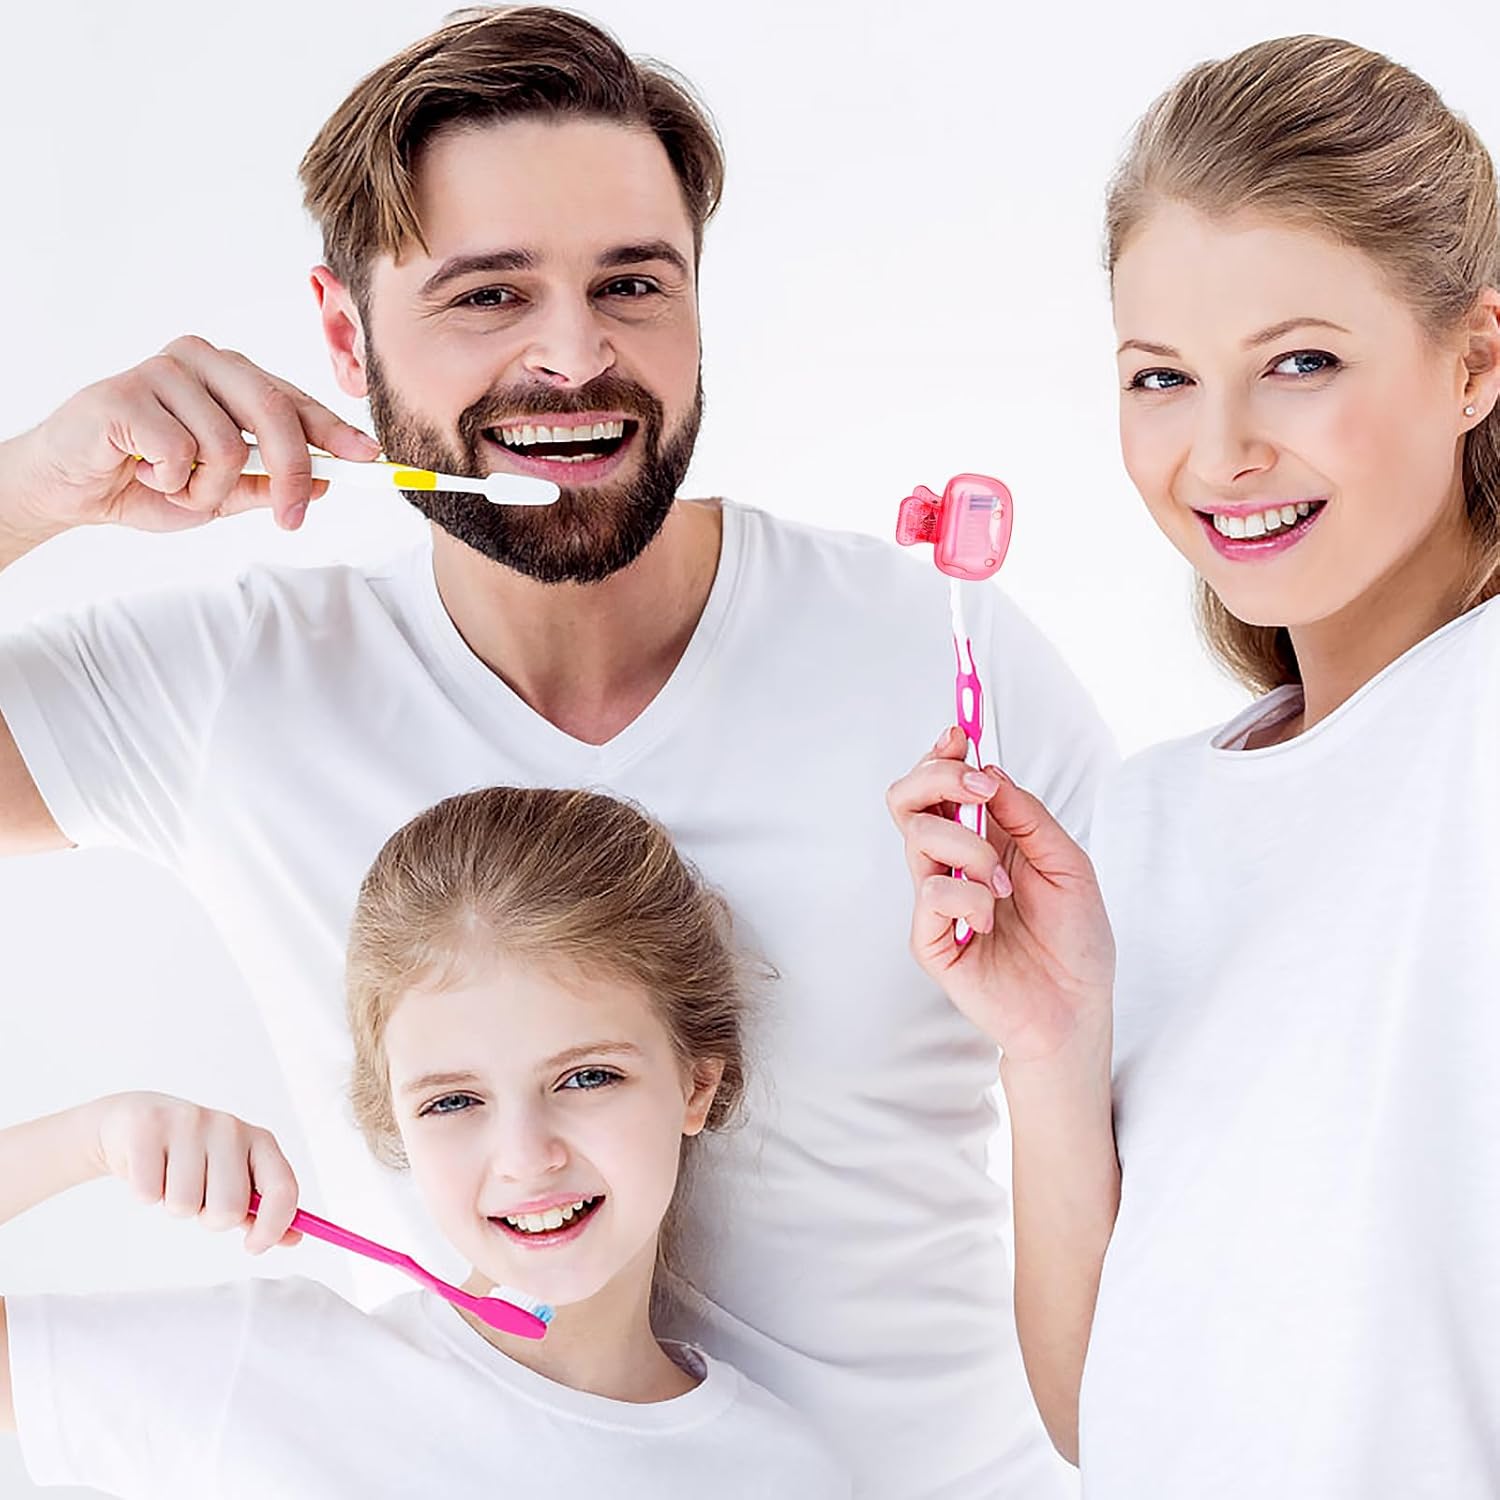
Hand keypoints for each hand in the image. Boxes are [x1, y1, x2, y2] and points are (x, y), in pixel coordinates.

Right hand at [4, 334, 378, 541]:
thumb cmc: (149, 481)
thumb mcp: (223, 493)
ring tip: (176, 487)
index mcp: (232, 378)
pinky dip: (171, 482)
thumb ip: (269, 484)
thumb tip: (325, 483)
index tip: (371, 460)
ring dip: (208, 490)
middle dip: (293, 475)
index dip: (337, 433)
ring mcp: (164, 371)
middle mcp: (203, 362)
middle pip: (275, 414)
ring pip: (227, 445)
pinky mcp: (126, 393)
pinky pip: (181, 452)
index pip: (296, 401)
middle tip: (290, 520)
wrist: (70, 488)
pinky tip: (144, 473)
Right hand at [89, 1091, 300, 1253]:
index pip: (283, 1188)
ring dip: (173, 1204)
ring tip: (169, 1178)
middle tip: (196, 1193)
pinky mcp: (149, 1128)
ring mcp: (190, 1123)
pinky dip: (145, 1193)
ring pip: (184, 1207)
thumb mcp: (231, 1175)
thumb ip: (262, 1207)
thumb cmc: (190, 1157)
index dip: (273, 1227)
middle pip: (229, 1210)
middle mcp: (230, 1127)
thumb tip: (293, 1238)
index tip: (254, 1246)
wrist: (132, 1121)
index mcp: (259, 1140)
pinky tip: (147, 1169)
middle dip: (208, 1217)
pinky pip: (147, 1194)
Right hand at [887, 726, 1115, 1062]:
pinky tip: (990, 920)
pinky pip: (929, 893)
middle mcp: (953, 862)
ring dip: (968, 844)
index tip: (960, 733)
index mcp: (984, 837)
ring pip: (919, 836)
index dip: (943, 753)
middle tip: (979, 790)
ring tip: (1003, 883)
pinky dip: (966, 897)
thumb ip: (1026, 816)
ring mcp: (937, 899)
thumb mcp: (1068, 863)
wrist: (1078, 1009)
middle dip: (939, 777)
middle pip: (908, 798)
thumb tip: (990, 774)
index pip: (942, 784)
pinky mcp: (930, 938)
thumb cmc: (1076, 940)